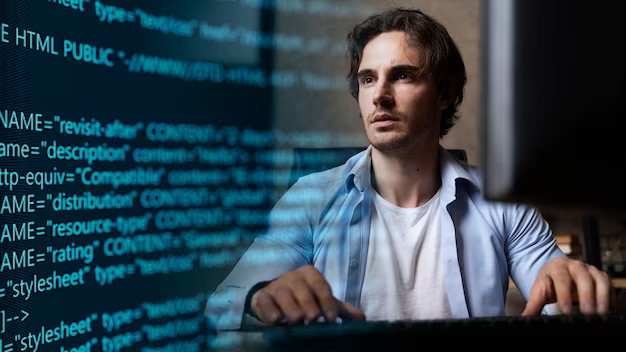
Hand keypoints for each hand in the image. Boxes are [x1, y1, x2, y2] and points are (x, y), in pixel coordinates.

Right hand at [250, 265, 365, 324]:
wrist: (276, 298)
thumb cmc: (304, 299)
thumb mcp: (323, 302)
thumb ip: (341, 309)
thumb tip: (362, 318)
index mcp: (310, 274)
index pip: (320, 284)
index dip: (326, 301)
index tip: (331, 319)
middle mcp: (292, 277)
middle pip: (301, 288)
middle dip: (308, 304)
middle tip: (313, 319)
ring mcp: (276, 286)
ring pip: (282, 293)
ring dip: (290, 308)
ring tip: (297, 320)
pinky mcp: (261, 297)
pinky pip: (264, 301)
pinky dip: (269, 311)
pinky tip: (275, 321)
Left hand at [522, 257, 615, 315]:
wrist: (558, 271)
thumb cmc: (549, 283)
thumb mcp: (539, 291)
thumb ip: (533, 305)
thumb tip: (525, 318)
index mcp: (556, 267)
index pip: (561, 279)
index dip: (565, 295)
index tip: (566, 312)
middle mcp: (574, 265)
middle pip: (582, 278)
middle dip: (586, 296)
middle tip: (587, 313)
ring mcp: (589, 269)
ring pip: (598, 279)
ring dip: (601, 297)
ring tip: (600, 314)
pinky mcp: (600, 276)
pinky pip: (608, 284)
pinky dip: (610, 297)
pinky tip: (608, 311)